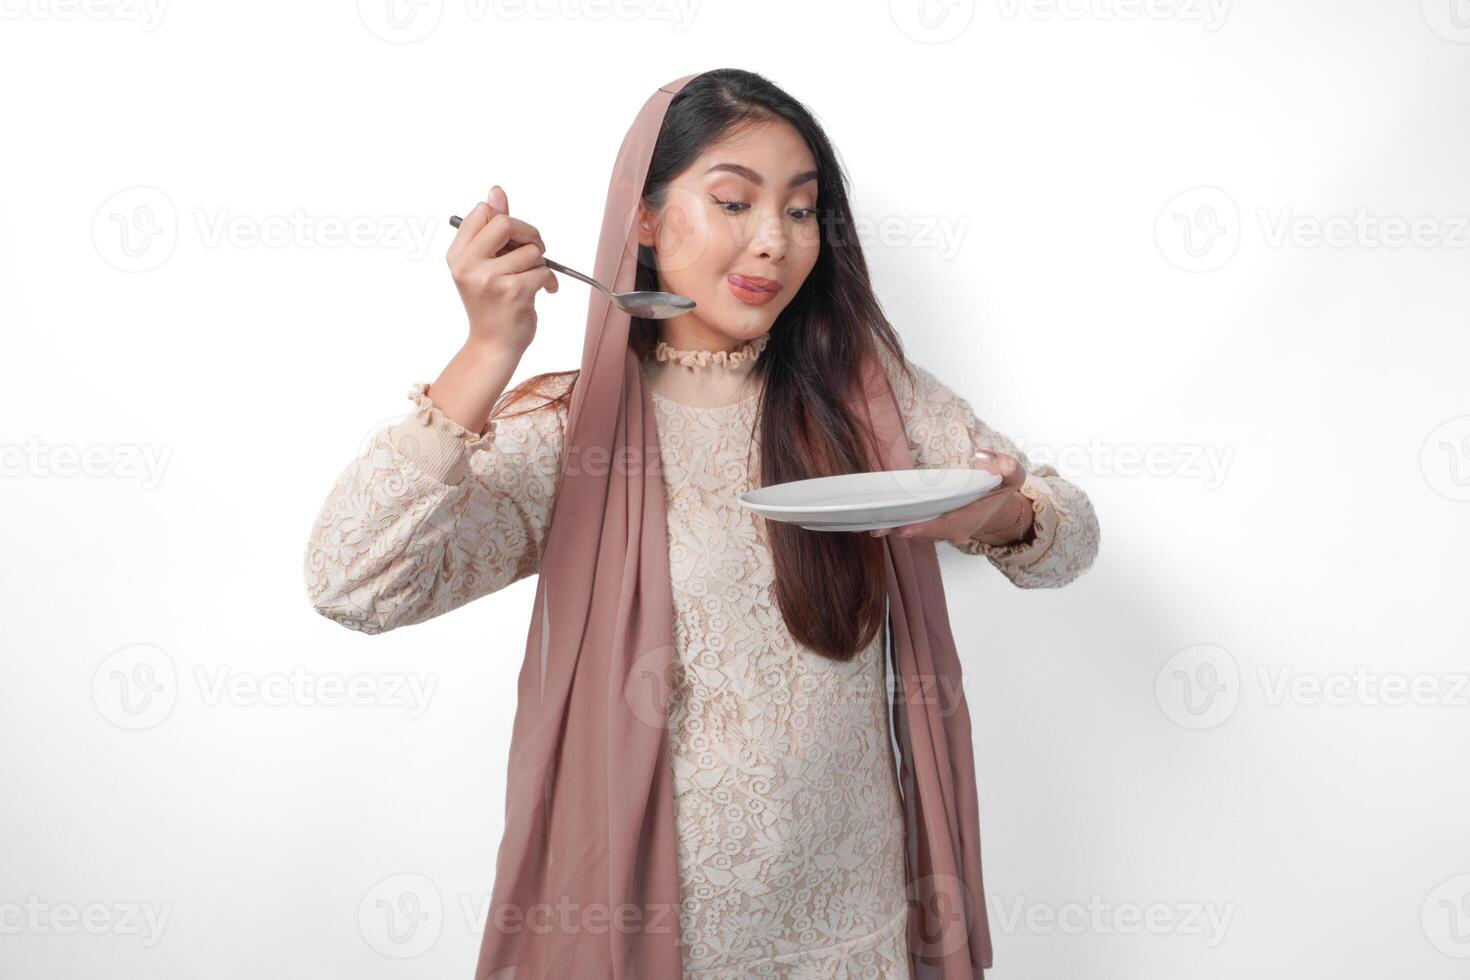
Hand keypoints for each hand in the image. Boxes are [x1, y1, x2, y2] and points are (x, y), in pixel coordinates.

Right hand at [446, 185, 558, 355]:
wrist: (493, 345)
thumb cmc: (491, 304)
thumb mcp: (482, 264)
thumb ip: (490, 228)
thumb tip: (496, 191)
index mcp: (458, 254)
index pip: (483, 211)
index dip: (505, 219)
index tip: (514, 237)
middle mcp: (469, 265)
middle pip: (506, 222)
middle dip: (528, 233)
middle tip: (535, 250)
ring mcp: (490, 279)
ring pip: (531, 250)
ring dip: (540, 263)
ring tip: (534, 279)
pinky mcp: (513, 293)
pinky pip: (543, 271)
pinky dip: (550, 282)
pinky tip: (544, 292)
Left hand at [870, 450, 1028, 543]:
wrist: (999, 512)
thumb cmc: (1001, 491)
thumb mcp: (1013, 476)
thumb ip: (1007, 466)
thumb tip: (982, 456)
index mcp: (972, 517)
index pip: (947, 524)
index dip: (926, 526)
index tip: (906, 527)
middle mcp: (956, 530)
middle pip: (927, 531)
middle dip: (904, 530)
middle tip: (879, 527)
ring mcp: (945, 532)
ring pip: (920, 531)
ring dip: (897, 529)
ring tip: (874, 526)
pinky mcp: (936, 528)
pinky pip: (917, 527)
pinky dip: (900, 525)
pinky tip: (880, 521)